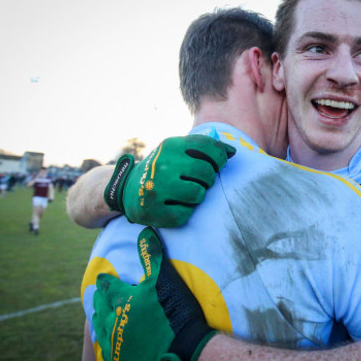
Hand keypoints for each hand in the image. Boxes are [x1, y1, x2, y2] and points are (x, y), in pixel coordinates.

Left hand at [92, 227, 215, 360]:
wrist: (182, 354)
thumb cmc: (175, 314)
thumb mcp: (166, 280)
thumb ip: (152, 257)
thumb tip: (144, 231)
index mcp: (122, 300)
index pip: (108, 287)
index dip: (106, 282)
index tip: (102, 278)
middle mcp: (113, 322)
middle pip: (101, 308)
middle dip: (100, 300)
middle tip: (98, 296)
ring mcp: (115, 345)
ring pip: (101, 329)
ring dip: (101, 320)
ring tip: (100, 317)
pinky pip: (107, 352)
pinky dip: (106, 343)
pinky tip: (109, 343)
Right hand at [104, 135, 235, 226]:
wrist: (127, 188)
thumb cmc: (163, 168)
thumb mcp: (178, 151)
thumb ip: (205, 148)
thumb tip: (233, 152)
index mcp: (171, 146)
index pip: (210, 148)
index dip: (220, 159)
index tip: (216, 165)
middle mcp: (163, 165)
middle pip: (207, 174)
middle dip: (207, 180)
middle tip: (197, 181)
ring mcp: (157, 188)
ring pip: (198, 194)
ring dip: (196, 196)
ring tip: (184, 193)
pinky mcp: (154, 211)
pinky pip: (185, 214)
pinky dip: (184, 212)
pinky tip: (173, 205)